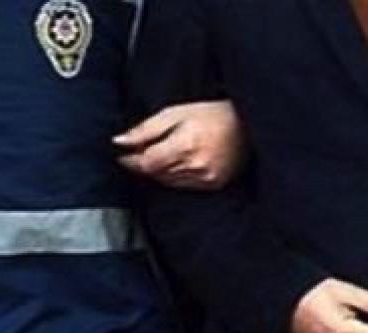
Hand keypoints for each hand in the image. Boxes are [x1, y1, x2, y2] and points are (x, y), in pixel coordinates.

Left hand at [114, 100, 245, 190]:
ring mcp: (205, 178)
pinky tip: (180, 161)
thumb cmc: (212, 114)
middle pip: (155, 173)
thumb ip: (146, 129)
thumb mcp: (176, 112)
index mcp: (185, 145)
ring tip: (165, 152)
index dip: (130, 161)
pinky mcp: (212, 185)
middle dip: (144, 163)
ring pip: (167, 182)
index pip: (146, 163)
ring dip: (158, 170)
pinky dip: (174, 176)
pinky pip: (182, 186)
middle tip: (143, 150)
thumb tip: (119, 142)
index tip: (122, 155)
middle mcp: (195, 166)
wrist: (248, 126)